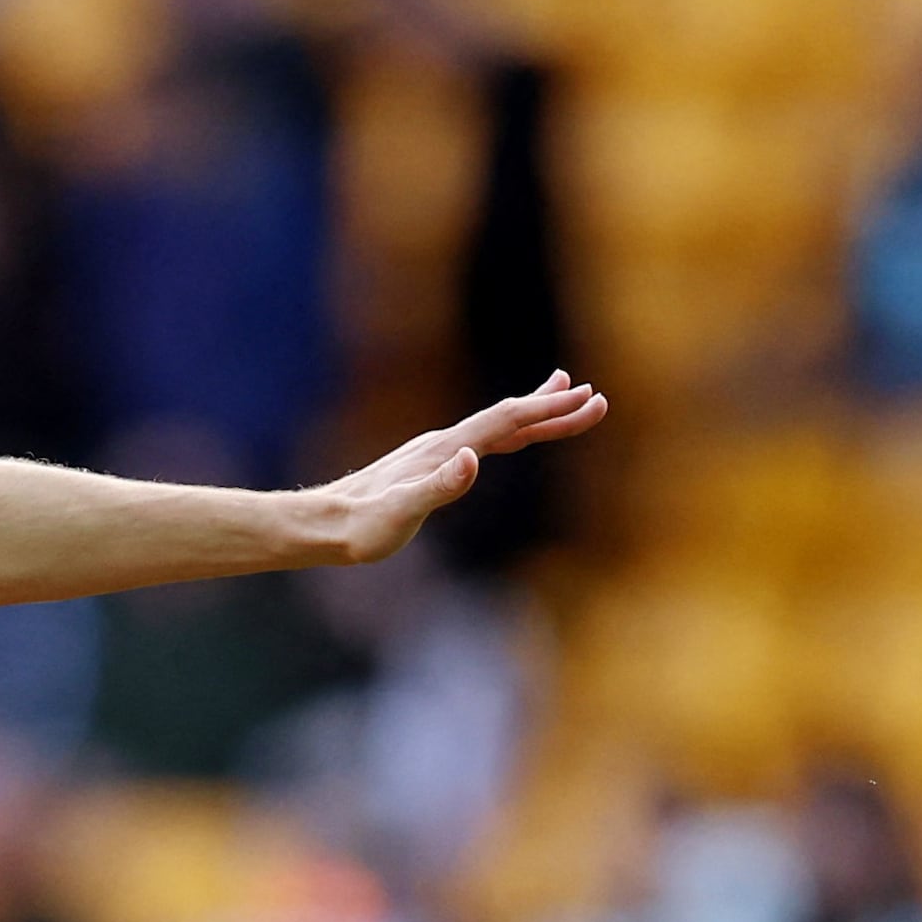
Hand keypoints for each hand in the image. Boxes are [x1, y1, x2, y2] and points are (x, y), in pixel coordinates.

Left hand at [306, 373, 611, 565]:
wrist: (324, 525)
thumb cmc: (362, 530)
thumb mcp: (400, 515)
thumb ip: (438, 488)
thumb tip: (473, 460)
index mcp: (447, 451)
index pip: (509, 423)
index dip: (551, 413)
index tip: (591, 402)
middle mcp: (444, 443)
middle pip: (509, 418)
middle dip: (554, 410)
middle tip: (597, 399)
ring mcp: (437, 451)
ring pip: (495, 424)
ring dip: (532, 411)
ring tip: (563, 392)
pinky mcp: (429, 464)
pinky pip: (479, 439)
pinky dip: (504, 429)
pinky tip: (505, 434)